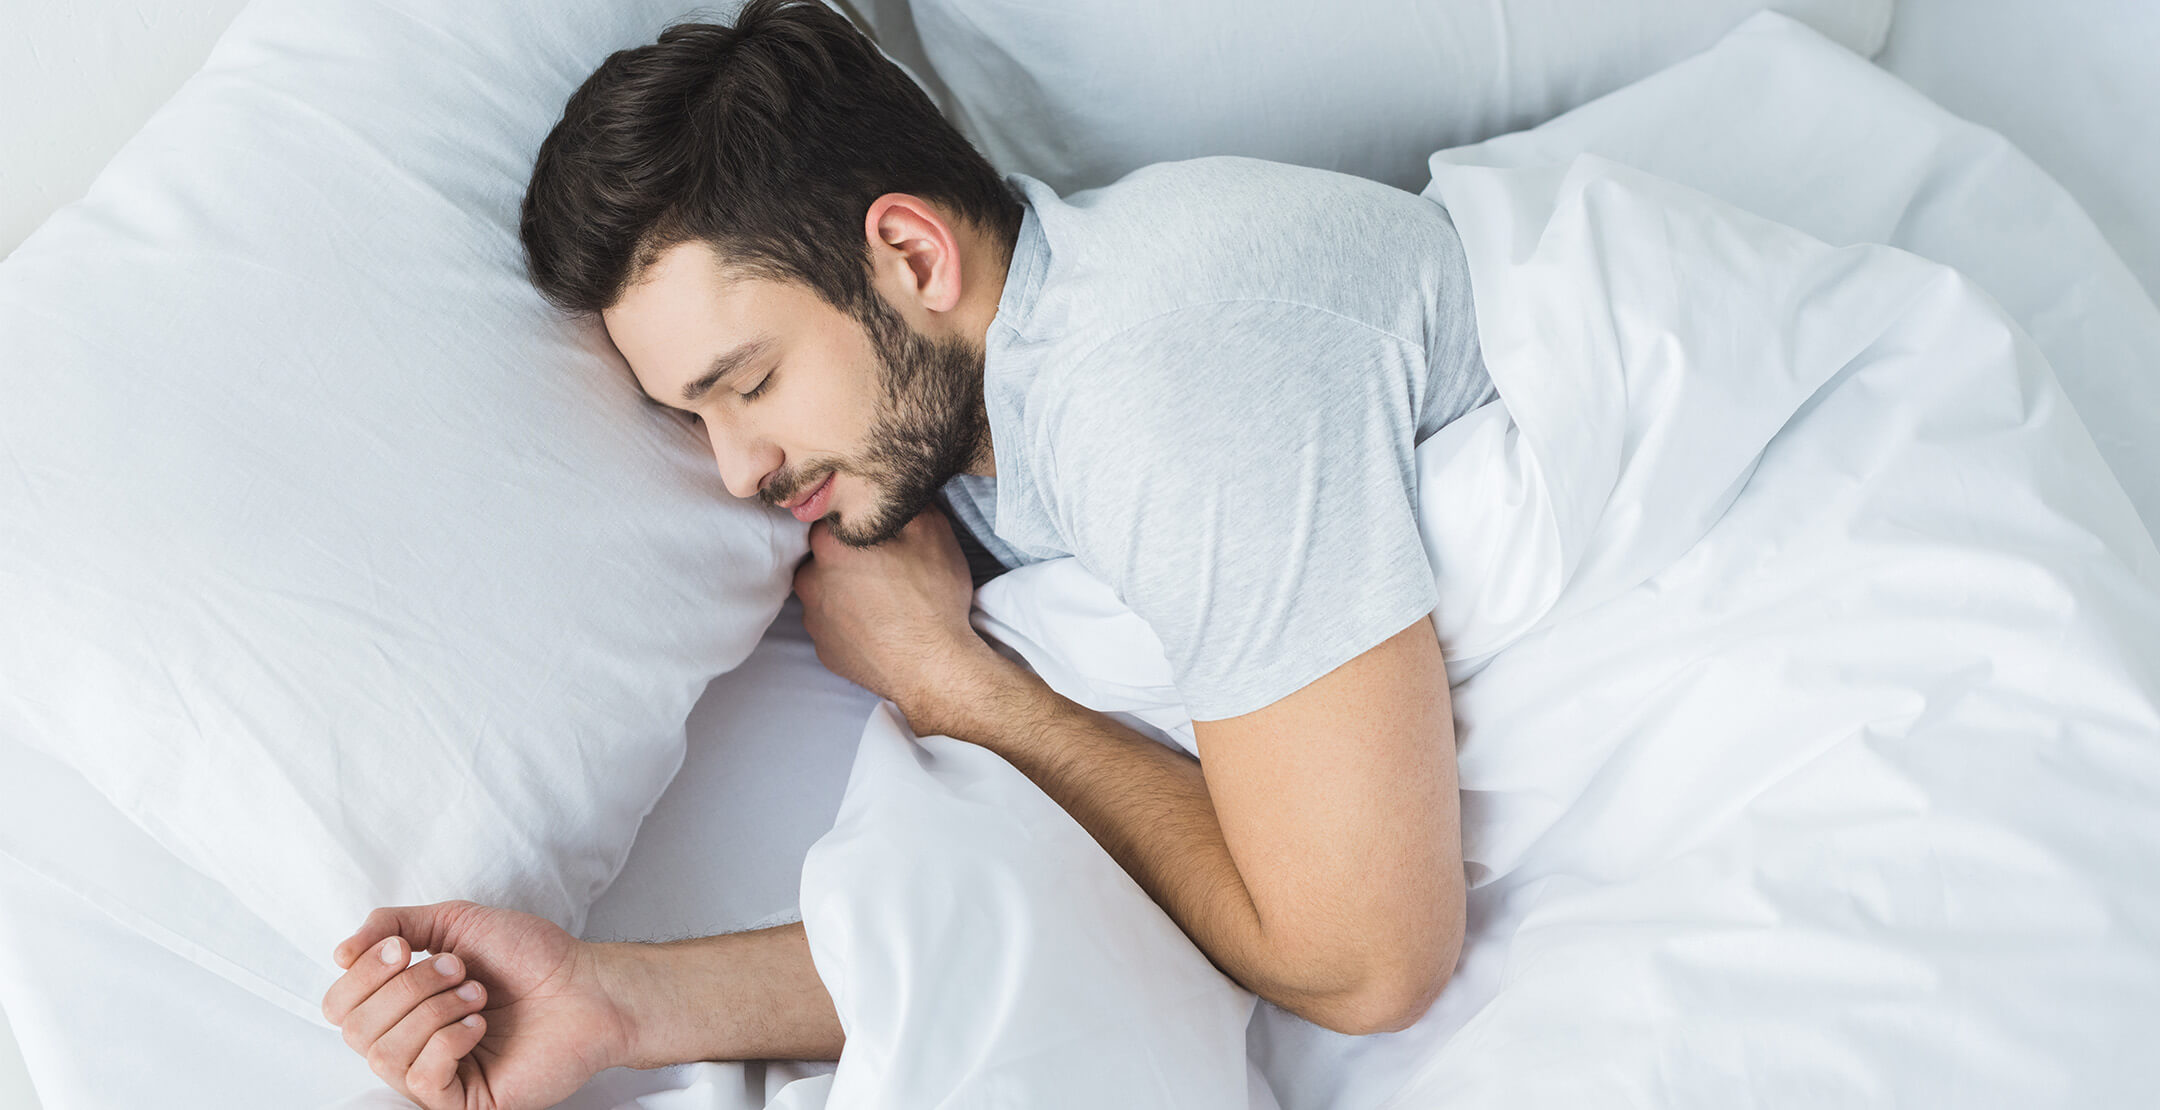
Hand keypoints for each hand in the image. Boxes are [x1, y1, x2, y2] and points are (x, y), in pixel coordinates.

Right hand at [322, 901, 635, 1109]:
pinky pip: (422, 1080)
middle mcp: (410, 1045)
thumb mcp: (454, 922)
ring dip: (433, 1010)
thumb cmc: (529, 956)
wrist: (587, 985)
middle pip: (355, 1029)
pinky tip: (480, 1025)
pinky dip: (449, 1040)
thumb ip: (393, 925)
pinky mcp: (462, 1102)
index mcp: (401, 1008)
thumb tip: (340, 954)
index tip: (406, 947)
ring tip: (478, 993)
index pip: (338, 1005)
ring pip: (383, 1054)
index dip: (364, 972)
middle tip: (460, 969)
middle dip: (406, 987)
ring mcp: (435, 1078)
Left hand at [793, 504, 1004, 733]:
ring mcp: (814, 619)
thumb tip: (893, 492)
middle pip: (825, 556)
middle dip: (849, 558)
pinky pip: (833, 627)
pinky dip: (850, 624)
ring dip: (847, 592)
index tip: (878, 534)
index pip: (832, 518)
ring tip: (884, 600)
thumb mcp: (932, 532)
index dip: (856, 522)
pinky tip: (879, 626)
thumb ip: (904, 503)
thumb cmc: (931, 598)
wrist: (933, 667)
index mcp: (830, 544)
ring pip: (826, 592)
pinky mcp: (824, 650)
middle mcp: (810, 579)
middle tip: (886, 568)